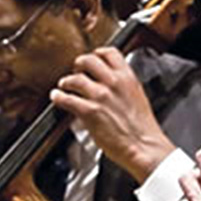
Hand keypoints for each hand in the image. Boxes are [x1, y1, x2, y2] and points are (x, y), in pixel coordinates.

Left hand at [50, 47, 174, 182]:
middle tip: (77, 70)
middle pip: (89, 60)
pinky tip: (57, 97)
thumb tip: (113, 87)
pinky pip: (67, 99)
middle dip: (79, 64)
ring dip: (66, 81)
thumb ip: (124, 88)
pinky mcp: (89, 111)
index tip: (94, 57)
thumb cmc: (143, 130)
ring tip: (64, 85)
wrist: (143, 147)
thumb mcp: (138, 99)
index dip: (98, 53)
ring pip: (75, 78)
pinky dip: (58, 97)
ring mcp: (100, 96)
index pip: (110, 53)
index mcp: (128, 78)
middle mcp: (114, 83)